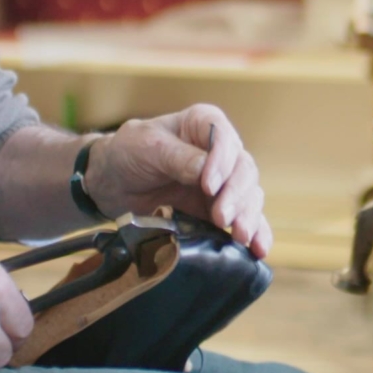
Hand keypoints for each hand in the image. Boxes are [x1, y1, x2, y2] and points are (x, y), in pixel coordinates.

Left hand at [84, 104, 272, 256]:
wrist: (113, 183)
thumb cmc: (128, 153)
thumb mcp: (146, 147)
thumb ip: (177, 157)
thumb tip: (207, 172)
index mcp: (202, 124)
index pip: (224, 138)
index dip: (222, 162)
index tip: (208, 186)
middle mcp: (220, 151)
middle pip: (244, 169)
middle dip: (237, 195)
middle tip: (223, 217)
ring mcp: (223, 182)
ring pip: (249, 195)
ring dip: (248, 215)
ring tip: (240, 235)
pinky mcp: (220, 208)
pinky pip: (245, 218)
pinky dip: (256, 232)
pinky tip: (259, 248)